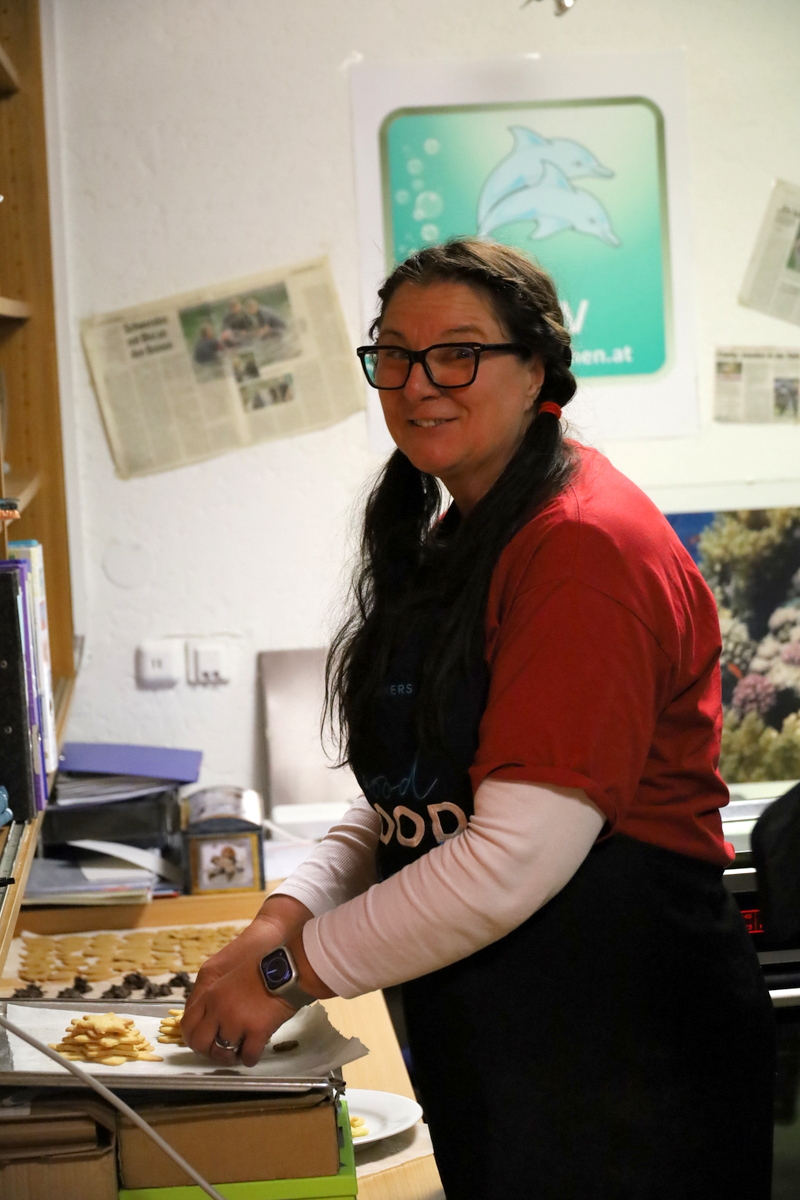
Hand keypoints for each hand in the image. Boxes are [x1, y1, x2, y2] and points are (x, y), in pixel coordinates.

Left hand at [182, 894, 333, 1067]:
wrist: (287, 968)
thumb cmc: (262, 968)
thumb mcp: (230, 977)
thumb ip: (217, 997)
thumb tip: (211, 1020)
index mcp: (211, 994)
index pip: (187, 1023)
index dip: (192, 1037)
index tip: (202, 1041)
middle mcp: (219, 1010)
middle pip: (199, 1043)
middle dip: (208, 1051)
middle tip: (219, 1050)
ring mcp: (237, 1022)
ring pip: (222, 1053)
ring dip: (230, 1055)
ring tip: (239, 1050)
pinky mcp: (256, 1032)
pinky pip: (247, 1056)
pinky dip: (250, 1058)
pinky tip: (255, 1052)